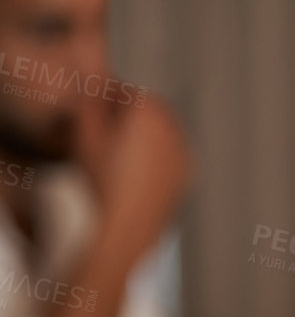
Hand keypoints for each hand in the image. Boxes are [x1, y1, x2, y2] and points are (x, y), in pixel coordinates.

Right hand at [76, 93, 191, 263]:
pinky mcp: (188, 172)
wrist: (128, 224)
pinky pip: (172, 155)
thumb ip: (89, 106)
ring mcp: (184, 150)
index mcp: (148, 110)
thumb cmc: (102, 179)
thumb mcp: (84, 137)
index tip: (97, 112)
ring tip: (121, 152)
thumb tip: (95, 93)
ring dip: (147, 135)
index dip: (109, 100)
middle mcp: (173, 126)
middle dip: (131, 116)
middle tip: (109, 130)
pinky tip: (137, 170)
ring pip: (164, 133)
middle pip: (149, 111)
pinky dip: (158, 156)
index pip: (127, 93)